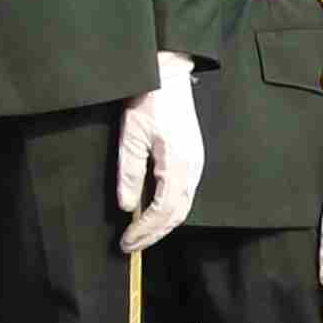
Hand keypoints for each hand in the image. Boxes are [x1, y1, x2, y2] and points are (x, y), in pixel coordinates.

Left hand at [114, 58, 205, 253]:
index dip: (144, 231)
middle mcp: (193, 169)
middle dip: (153, 234)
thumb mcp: (130, 136)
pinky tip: (152, 214)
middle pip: (176, 214)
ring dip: (161, 225)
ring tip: (139, 236)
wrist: (168, 75)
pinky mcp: (193, 159)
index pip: (163, 211)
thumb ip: (129, 173)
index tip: (125, 243)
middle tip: (130, 247)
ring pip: (182, 206)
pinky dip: (168, 210)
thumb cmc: (149, 101)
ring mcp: (196, 164)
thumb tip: (127, 207)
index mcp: (179, 165)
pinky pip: (184, 194)